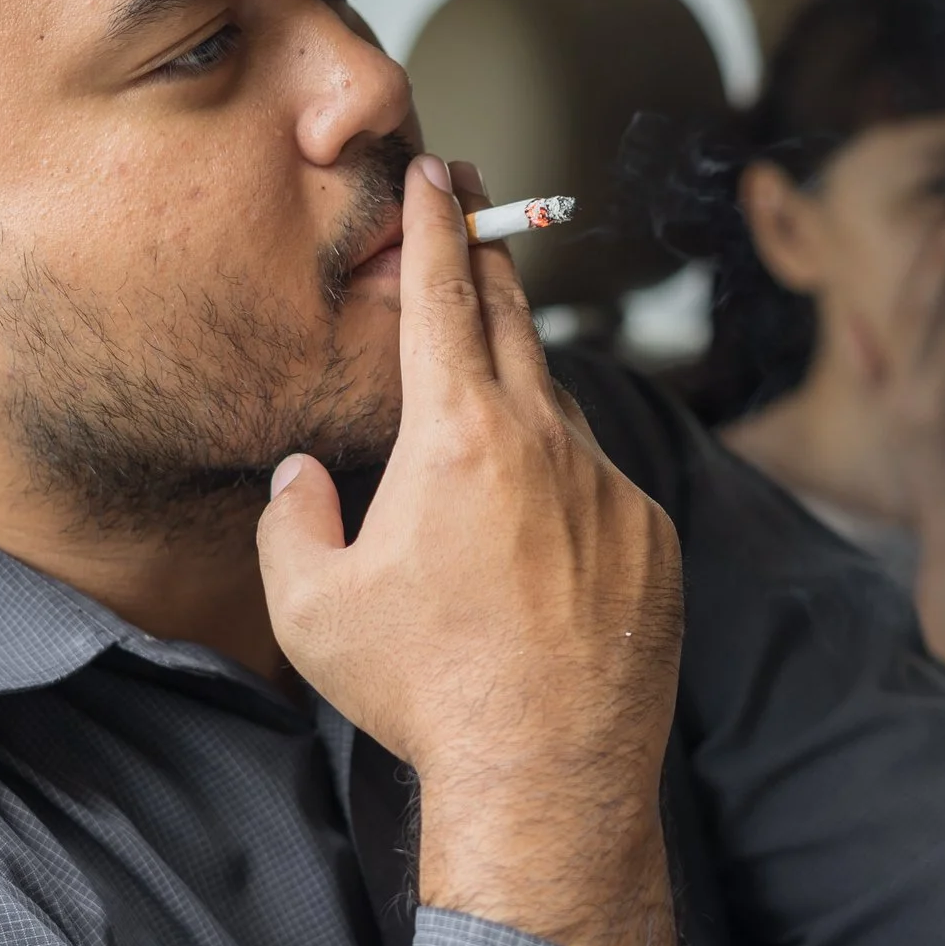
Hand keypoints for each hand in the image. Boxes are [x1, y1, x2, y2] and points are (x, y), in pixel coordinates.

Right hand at [256, 154, 684, 945]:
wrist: (548, 774)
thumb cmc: (424, 691)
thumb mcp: (313, 608)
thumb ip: (294, 521)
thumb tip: (302, 479)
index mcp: (458, 437)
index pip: (443, 299)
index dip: (435, 225)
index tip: (436, 171)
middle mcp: (545, 441)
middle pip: (514, 319)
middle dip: (487, 254)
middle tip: (473, 202)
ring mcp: (609, 486)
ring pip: (557, 411)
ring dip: (519, 395)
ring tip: (481, 420)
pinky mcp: (651, 536)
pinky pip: (598, 484)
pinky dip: (562, 488)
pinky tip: (532, 549)